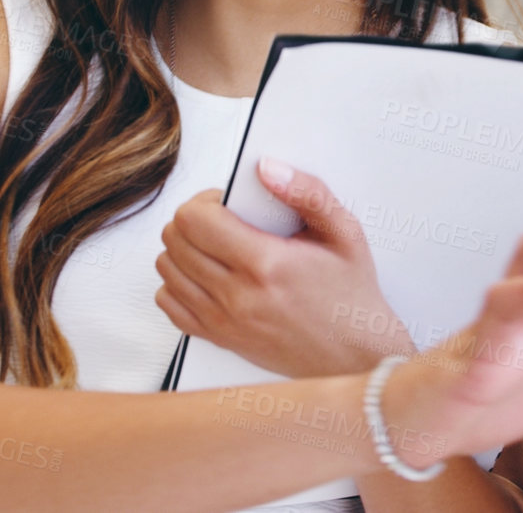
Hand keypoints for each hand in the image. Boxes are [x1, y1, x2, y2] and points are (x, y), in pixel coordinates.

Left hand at [154, 157, 412, 377]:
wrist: (355, 355)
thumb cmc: (351, 295)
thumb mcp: (345, 233)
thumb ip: (307, 192)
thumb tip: (266, 168)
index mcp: (266, 264)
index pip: (194, 220)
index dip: (205, 201)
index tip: (227, 203)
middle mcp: (237, 296)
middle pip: (174, 240)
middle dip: (193, 220)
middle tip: (223, 221)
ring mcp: (223, 321)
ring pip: (167, 268)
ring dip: (184, 249)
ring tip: (216, 247)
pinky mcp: (218, 338)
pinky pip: (168, 302)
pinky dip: (179, 283)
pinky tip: (208, 276)